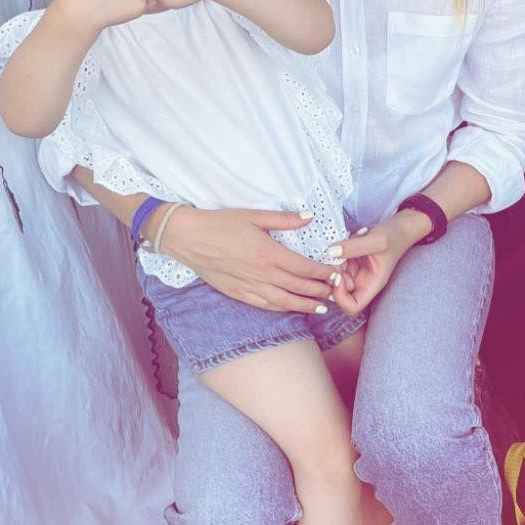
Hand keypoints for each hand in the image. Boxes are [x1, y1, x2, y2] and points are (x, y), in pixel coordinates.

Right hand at [151, 205, 337, 311]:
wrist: (188, 238)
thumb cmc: (221, 223)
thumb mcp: (254, 215)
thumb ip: (284, 219)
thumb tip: (310, 217)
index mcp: (268, 253)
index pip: (304, 267)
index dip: (323, 272)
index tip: (336, 273)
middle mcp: (261, 274)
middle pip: (298, 287)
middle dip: (320, 290)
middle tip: (336, 292)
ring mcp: (249, 287)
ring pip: (284, 301)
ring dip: (305, 305)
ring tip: (322, 308)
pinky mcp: (238, 294)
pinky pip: (265, 305)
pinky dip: (282, 309)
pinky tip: (291, 308)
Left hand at [331, 214, 419, 315]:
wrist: (401, 225)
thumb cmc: (395, 236)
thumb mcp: (377, 240)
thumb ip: (354, 246)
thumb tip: (330, 252)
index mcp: (371, 285)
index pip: (351, 307)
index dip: (340, 297)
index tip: (338, 277)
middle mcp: (362, 281)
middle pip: (338, 292)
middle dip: (331, 276)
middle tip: (331, 256)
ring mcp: (355, 270)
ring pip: (334, 275)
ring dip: (331, 261)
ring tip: (340, 244)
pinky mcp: (350, 259)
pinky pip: (336, 261)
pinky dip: (334, 252)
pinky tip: (343, 239)